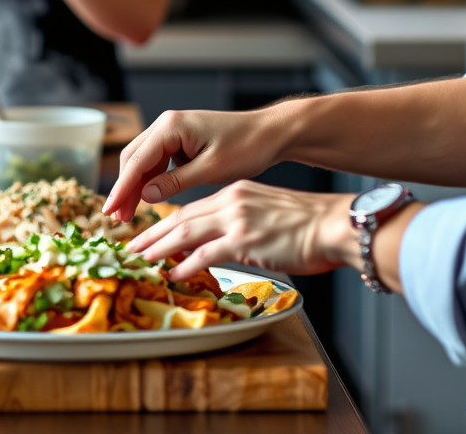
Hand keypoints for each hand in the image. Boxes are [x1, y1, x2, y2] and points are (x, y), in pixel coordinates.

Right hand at [103, 108, 287, 222]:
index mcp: (172, 126)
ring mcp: (172, 130)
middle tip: (117, 219)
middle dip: (124, 188)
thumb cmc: (246, 146)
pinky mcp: (180, 140)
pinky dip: (150, 180)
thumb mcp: (211, 169)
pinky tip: (147, 199)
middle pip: (134, 158)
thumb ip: (176, 182)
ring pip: (143, 160)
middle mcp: (167, 123)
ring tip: (128, 215)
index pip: (137, 160)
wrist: (269, 133)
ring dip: (135, 186)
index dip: (121, 188)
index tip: (109, 211)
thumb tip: (145, 195)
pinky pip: (157, 161)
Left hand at [126, 181, 356, 280]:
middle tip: (132, 246)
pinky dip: (187, 264)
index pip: (193, 208)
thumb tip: (222, 242)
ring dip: (160, 247)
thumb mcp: (267, 214)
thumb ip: (242, 223)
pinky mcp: (246, 240)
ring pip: (187, 232)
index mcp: (237, 193)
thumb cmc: (308, 225)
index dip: (168, 223)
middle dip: (154, 234)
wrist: (334, 224)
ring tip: (142, 259)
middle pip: (182, 217)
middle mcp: (232, 201)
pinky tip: (174, 273)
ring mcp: (237, 219)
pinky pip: (207, 253)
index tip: (151, 234)